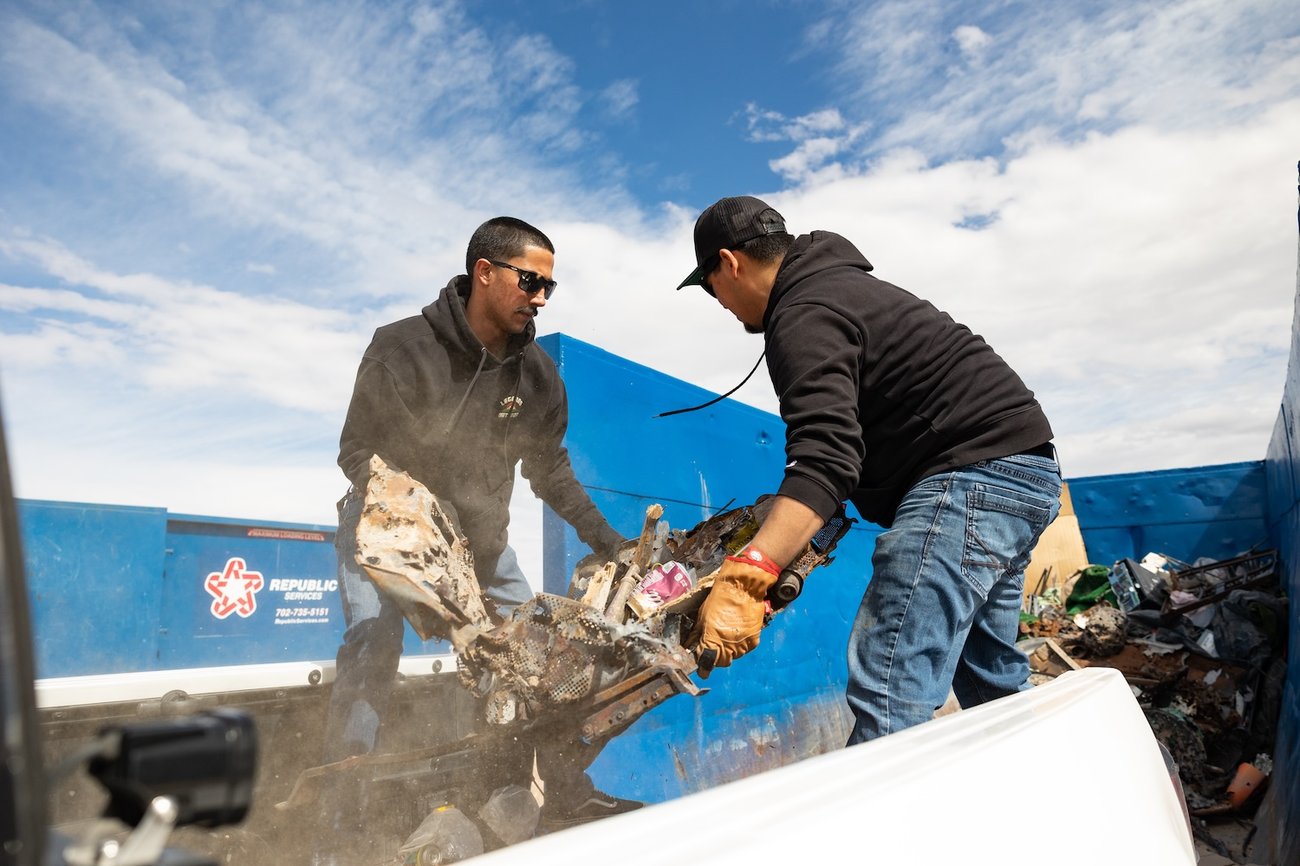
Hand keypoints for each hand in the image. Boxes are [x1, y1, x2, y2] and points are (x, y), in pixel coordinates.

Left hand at [687, 547, 781, 676]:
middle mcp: (728, 645)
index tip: (702, 670)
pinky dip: (740, 646)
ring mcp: (742, 644)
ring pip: (733, 657)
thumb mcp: (703, 616)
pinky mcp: (754, 641)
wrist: (743, 588)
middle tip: (713, 648)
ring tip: (727, 637)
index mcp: (713, 639)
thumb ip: (697, 634)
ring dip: (728, 652)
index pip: (707, 663)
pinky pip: (744, 650)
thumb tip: (690, 646)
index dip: (704, 668)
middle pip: (721, 663)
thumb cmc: (720, 599)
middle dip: (715, 658)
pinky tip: (737, 635)